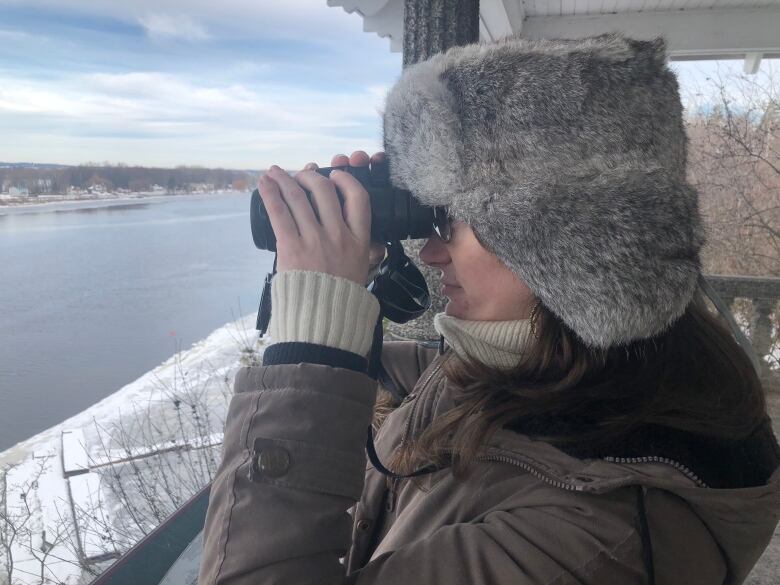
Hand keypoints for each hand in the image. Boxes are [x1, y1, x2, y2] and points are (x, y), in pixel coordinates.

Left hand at [259, 151, 384, 285]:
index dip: (347, 180)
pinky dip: (270, 194)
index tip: (336, 174)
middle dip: (310, 176)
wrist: (322, 322)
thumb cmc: (339, 298)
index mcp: (359, 241)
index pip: (359, 198)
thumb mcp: (360, 270)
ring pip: (299, 197)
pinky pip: (279, 213)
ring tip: (275, 172)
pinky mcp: (291, 248)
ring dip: (285, 180)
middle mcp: (338, 236)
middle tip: (301, 175)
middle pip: (325, 191)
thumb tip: (363, 236)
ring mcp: (314, 240)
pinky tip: (264, 183)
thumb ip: (360, 248)